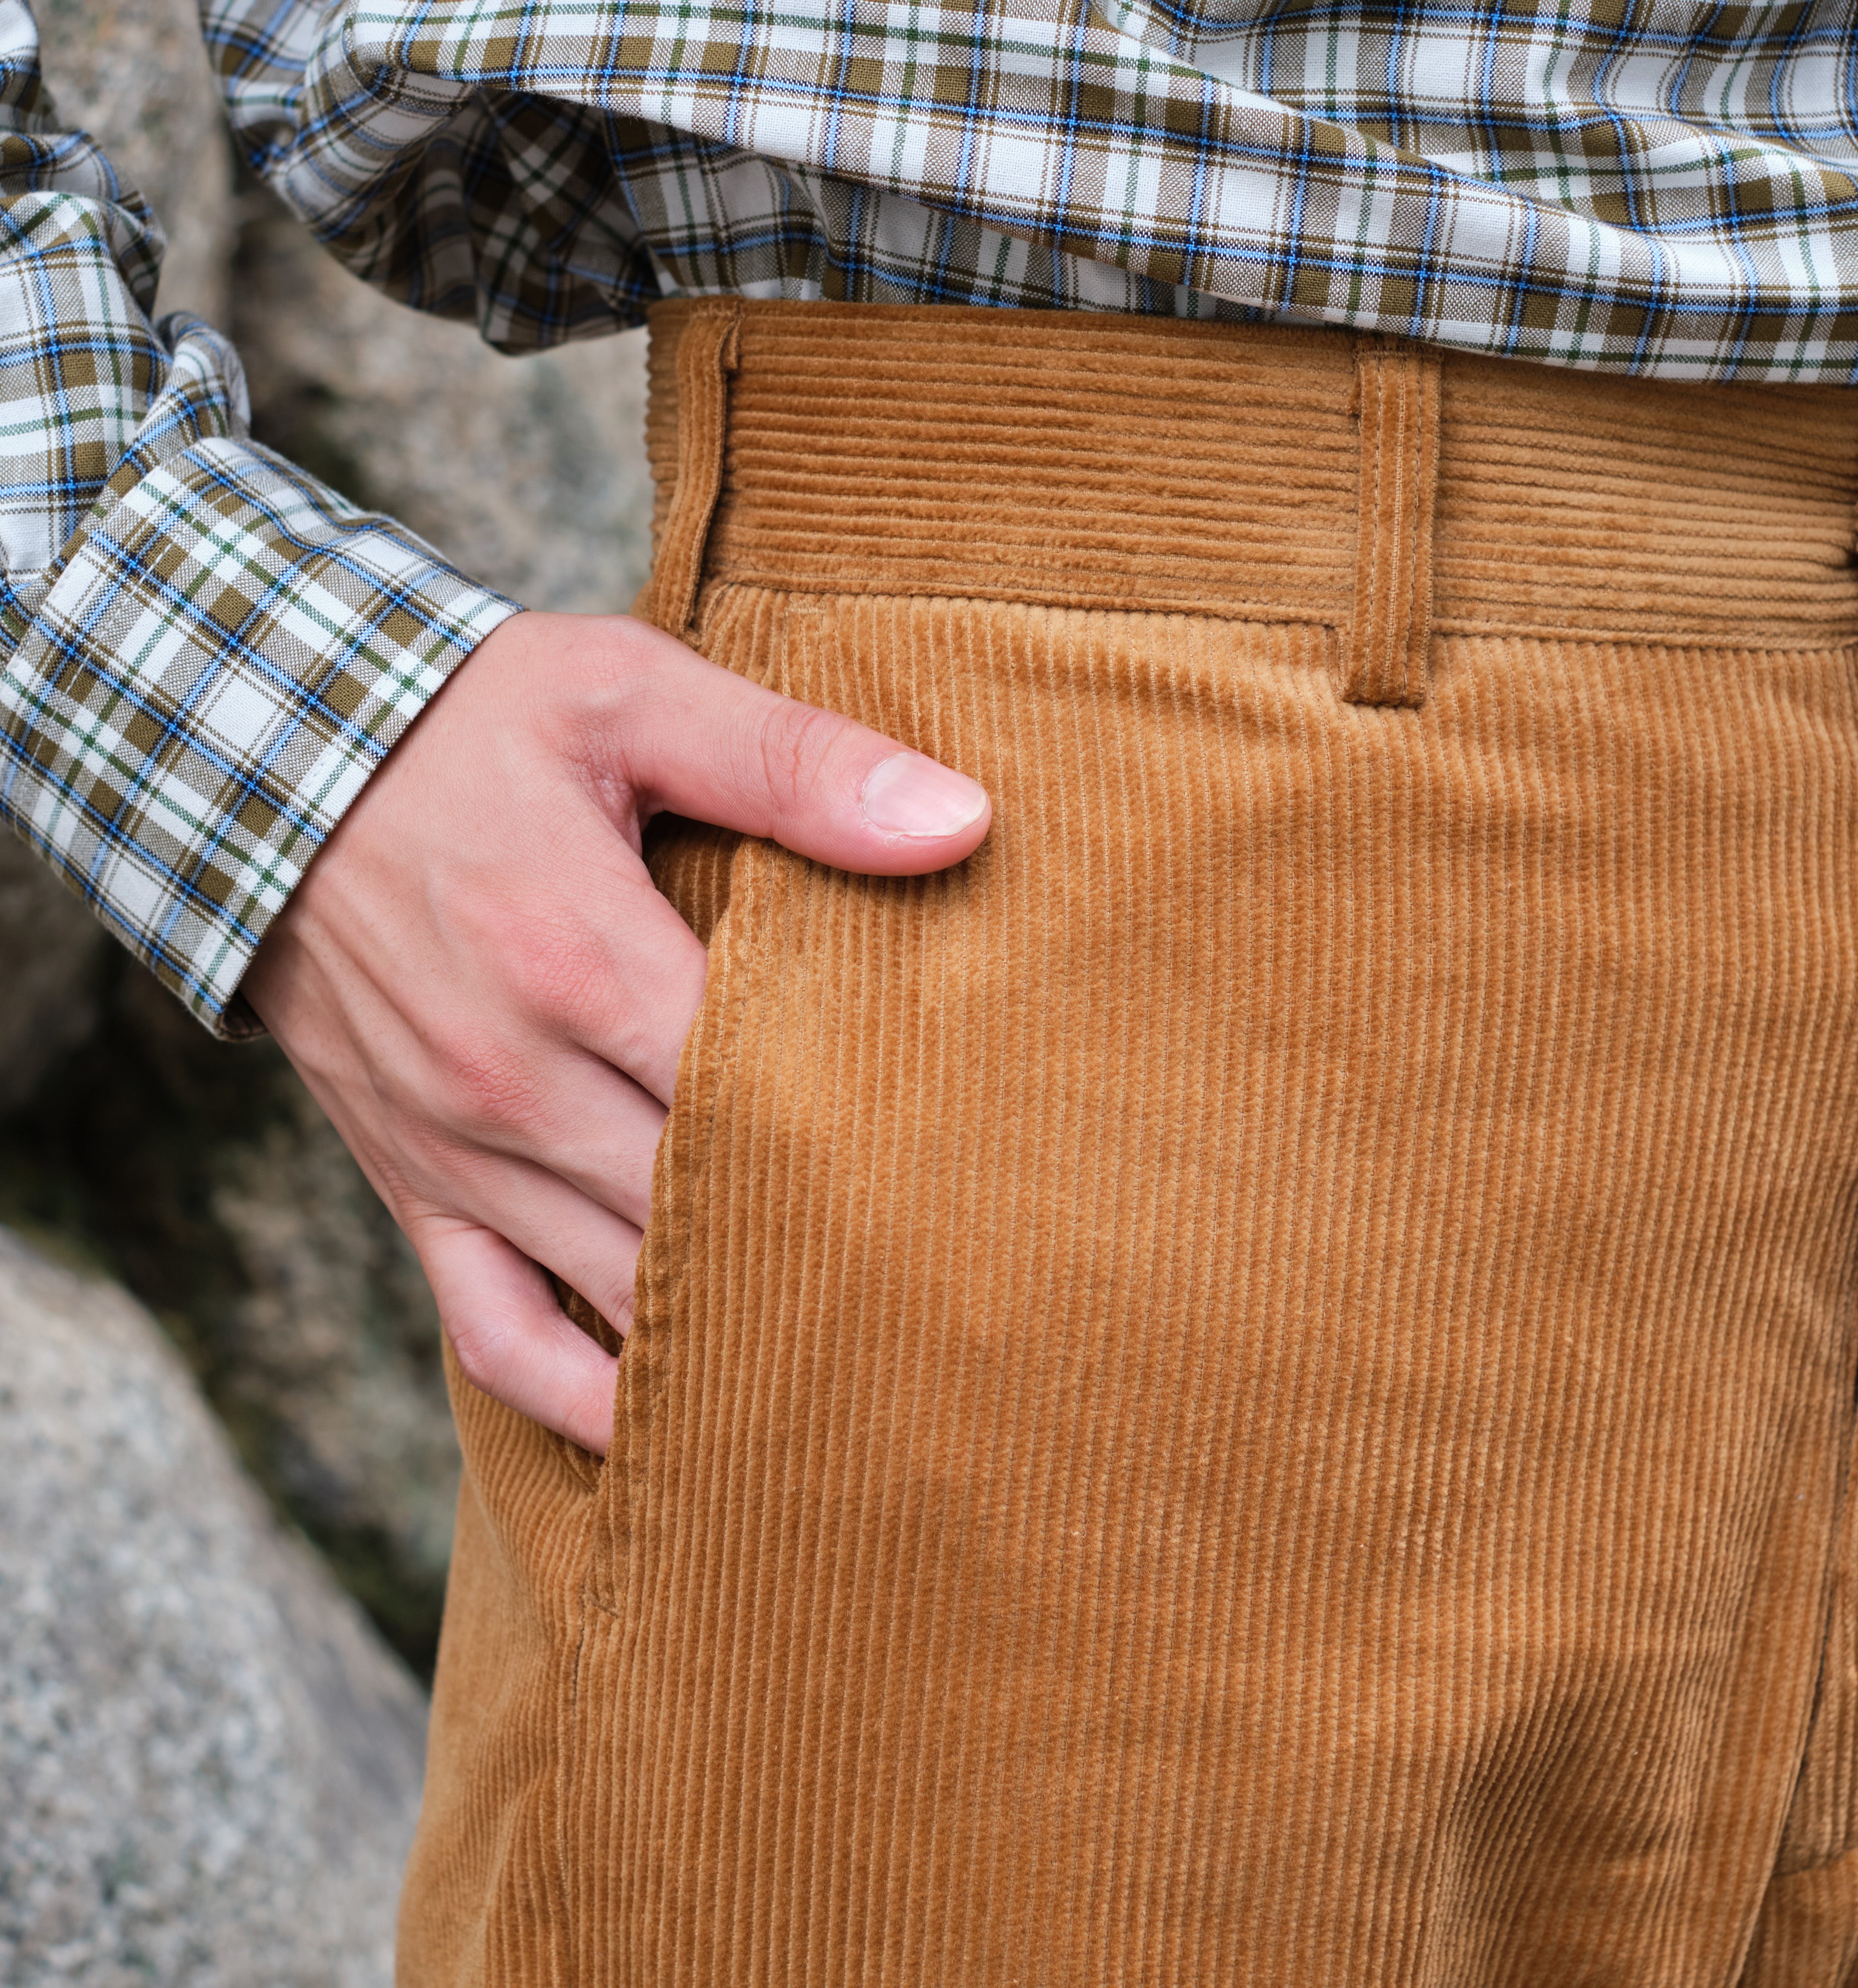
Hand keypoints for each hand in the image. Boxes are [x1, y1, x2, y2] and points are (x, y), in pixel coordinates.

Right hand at [240, 611, 990, 1453]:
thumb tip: (959, 819)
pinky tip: (666, 1430)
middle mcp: (519, 1083)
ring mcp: (460, 1151)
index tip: (976, 1159)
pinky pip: (497, 1336)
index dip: (875, 1135)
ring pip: (622, 1289)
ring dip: (728, 1332)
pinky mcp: (414, 1186)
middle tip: (951, 1279)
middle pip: (707, 1207)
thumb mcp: (625, 693)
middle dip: (824, 1243)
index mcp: (585, 962)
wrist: (251, 757)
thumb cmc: (456, 719)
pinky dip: (579, 1399)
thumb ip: (792, 763)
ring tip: (855, 1361)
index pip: (766, 1096)